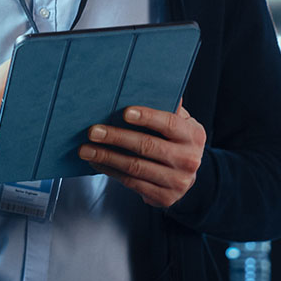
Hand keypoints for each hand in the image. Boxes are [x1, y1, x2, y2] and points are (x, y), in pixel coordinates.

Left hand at [78, 104, 204, 207]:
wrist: (186, 176)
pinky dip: (111, 171)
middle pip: (148, 147)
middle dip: (117, 137)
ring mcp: (177, 182)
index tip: (124, 112)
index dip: (147, 117)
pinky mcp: (164, 198)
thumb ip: (166, 106)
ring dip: (107, 157)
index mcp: (193, 135)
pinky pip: (131, 183)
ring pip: (135, 167)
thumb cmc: (176, 141)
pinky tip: (97, 162)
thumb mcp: (180, 123)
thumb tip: (147, 83)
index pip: (169, 123)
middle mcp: (189, 160)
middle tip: (93, 131)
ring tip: (86, 149)